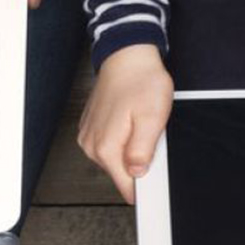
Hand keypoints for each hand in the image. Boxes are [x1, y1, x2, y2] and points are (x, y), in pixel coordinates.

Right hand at [78, 45, 173, 203]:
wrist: (127, 57)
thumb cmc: (141, 82)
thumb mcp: (152, 118)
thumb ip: (142, 151)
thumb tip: (137, 174)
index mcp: (106, 148)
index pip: (128, 187)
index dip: (147, 183)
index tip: (155, 169)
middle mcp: (92, 146)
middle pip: (123, 174)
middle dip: (140, 161)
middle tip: (149, 134)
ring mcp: (89, 137)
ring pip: (117, 160)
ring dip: (132, 148)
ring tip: (138, 123)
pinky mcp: (91, 129)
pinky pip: (111, 145)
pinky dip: (123, 137)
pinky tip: (129, 119)